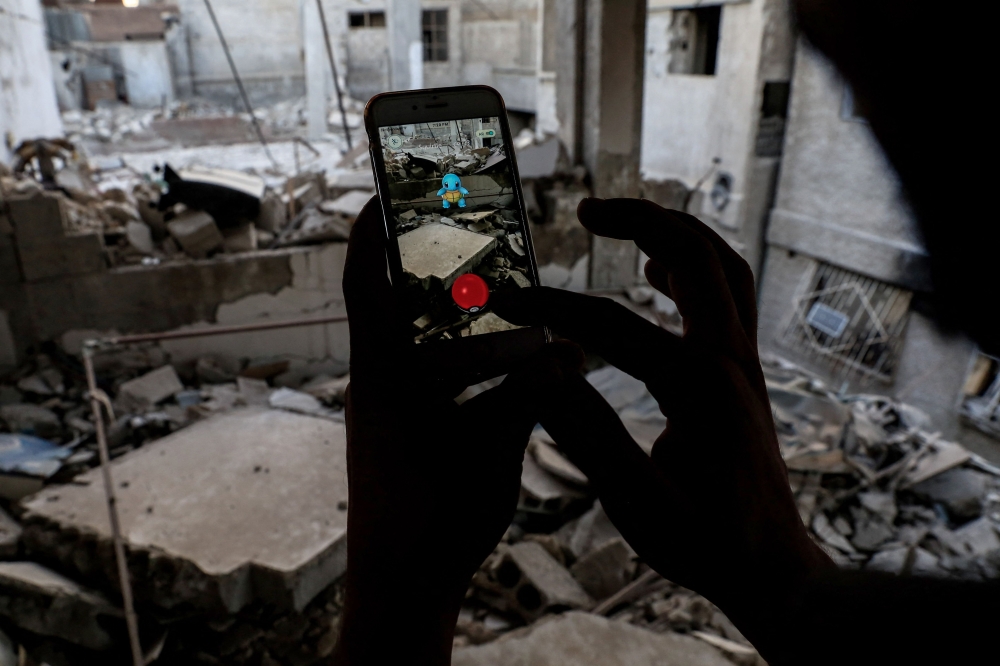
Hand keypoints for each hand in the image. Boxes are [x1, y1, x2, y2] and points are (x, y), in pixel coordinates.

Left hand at [333, 198, 578, 664]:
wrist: (402, 585)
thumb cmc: (435, 523)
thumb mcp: (491, 454)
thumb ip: (528, 397)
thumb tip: (570, 353)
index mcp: (385, 378)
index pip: (366, 283)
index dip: (373, 230)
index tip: (390, 188)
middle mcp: (378, 384)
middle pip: (394, 300)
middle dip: (424, 261)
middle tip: (468, 231)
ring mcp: (388, 409)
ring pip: (415, 339)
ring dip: (446, 311)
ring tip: (492, 291)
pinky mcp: (402, 432)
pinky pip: (429, 374)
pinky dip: (459, 355)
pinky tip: (497, 358)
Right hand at [493, 198, 833, 661]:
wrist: (773, 569)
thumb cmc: (707, 545)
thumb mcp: (636, 504)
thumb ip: (587, 436)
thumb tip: (537, 376)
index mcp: (697, 388)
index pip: (611, 325)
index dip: (551, 308)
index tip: (504, 299)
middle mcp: (728, 360)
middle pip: (691, 257)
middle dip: (638, 221)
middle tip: (586, 209)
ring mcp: (744, 362)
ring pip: (721, 265)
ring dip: (674, 232)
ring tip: (621, 221)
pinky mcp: (745, 372)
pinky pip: (728, 295)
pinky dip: (694, 266)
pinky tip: (656, 270)